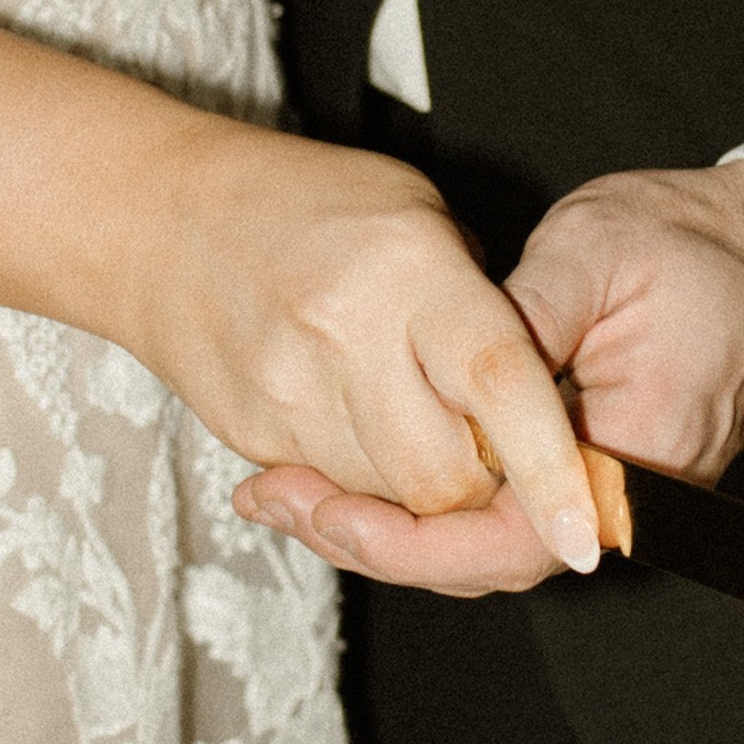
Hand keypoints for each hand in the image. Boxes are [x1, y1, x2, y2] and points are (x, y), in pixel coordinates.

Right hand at [117, 109, 602, 571]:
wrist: (160, 219)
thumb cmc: (315, 206)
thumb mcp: (423, 218)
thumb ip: (484, 312)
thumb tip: (532, 419)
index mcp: (410, 272)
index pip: (498, 388)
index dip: (549, 471)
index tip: (583, 536)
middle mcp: (345, 335)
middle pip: (446, 481)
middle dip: (485, 485)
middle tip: (487, 441)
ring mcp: (287, 393)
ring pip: (390, 503)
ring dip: (419, 485)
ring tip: (408, 410)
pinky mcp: (250, 435)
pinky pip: (336, 493)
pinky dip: (363, 478)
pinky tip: (353, 413)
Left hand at [234, 161, 743, 592]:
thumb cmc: (694, 245)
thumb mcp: (593, 255)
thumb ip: (515, 324)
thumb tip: (438, 372)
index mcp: (633, 460)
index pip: (508, 544)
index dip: (409, 542)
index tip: (328, 513)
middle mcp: (621, 499)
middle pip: (480, 563)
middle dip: (374, 543)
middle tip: (276, 500)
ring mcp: (602, 493)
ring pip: (480, 547)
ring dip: (386, 528)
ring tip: (288, 494)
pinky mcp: (582, 474)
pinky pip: (495, 513)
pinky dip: (421, 501)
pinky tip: (351, 477)